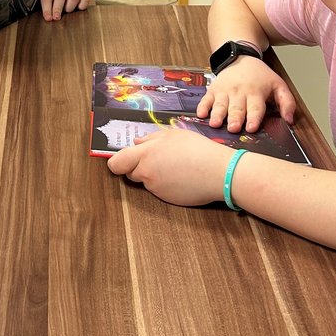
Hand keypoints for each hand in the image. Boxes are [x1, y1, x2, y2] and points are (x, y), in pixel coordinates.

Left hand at [40, 0, 91, 20]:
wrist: (60, 5)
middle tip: (56, 18)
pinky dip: (83, 4)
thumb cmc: (51, 11)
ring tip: (68, 14)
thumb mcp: (46, 12)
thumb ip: (46, 15)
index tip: (48, 18)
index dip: (47, 9)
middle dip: (58, 8)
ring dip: (70, 7)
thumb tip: (47, 21)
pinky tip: (79, 10)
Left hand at [107, 128, 232, 206]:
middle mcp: (147, 174)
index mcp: (145, 155)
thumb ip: (150, 139)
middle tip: (157, 159)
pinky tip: (181, 177)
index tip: (122, 159)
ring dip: (154, 175)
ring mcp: (157, 189)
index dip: (117, 162)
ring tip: (175, 166)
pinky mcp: (167, 200)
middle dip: (138, 167)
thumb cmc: (197, 149)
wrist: (219, 173)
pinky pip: (160, 190)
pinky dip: (166, 184)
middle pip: (130, 173)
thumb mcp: (172, 135)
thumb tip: (136, 143)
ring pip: (147, 182)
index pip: (116, 163)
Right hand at [196, 57, 295, 132]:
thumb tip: (290, 120)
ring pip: (220, 105)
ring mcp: (224, 91)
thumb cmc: (259, 76)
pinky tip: (201, 114)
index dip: (253, 118)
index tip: (251, 127)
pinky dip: (202, 107)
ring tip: (215, 124)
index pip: (255, 107)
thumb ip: (287, 103)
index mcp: (256, 92)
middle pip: (237, 108)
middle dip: (235, 118)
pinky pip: (206, 99)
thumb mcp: (278, 85)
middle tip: (233, 128)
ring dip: (218, 114)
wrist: (240, 58)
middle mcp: (239, 92)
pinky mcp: (213, 90)